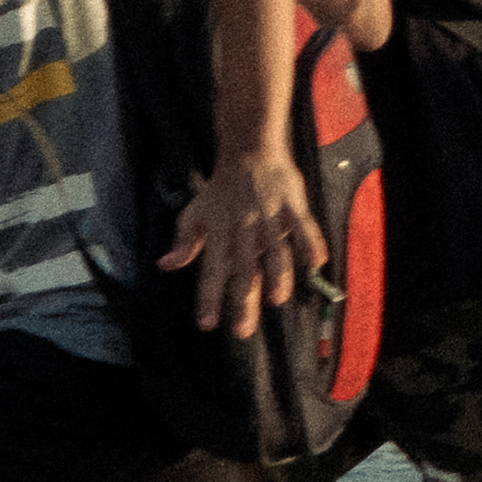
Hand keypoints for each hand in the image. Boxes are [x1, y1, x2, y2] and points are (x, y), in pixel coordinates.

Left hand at [165, 145, 321, 338]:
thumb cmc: (220, 189)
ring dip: (276, 275)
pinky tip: (316, 262)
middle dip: (242, 300)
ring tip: (276, 299)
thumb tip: (165, 265)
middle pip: (243, 268)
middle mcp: (243, 227)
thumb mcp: (194, 213)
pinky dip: (309, 242)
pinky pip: (303, 224)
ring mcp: (269, 214)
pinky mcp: (292, 203)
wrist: (248, 150)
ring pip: (274, 249)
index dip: (209, 298)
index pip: (212, 270)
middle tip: (242, 331)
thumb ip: (184, 242)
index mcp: (219, 231)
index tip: (207, 324)